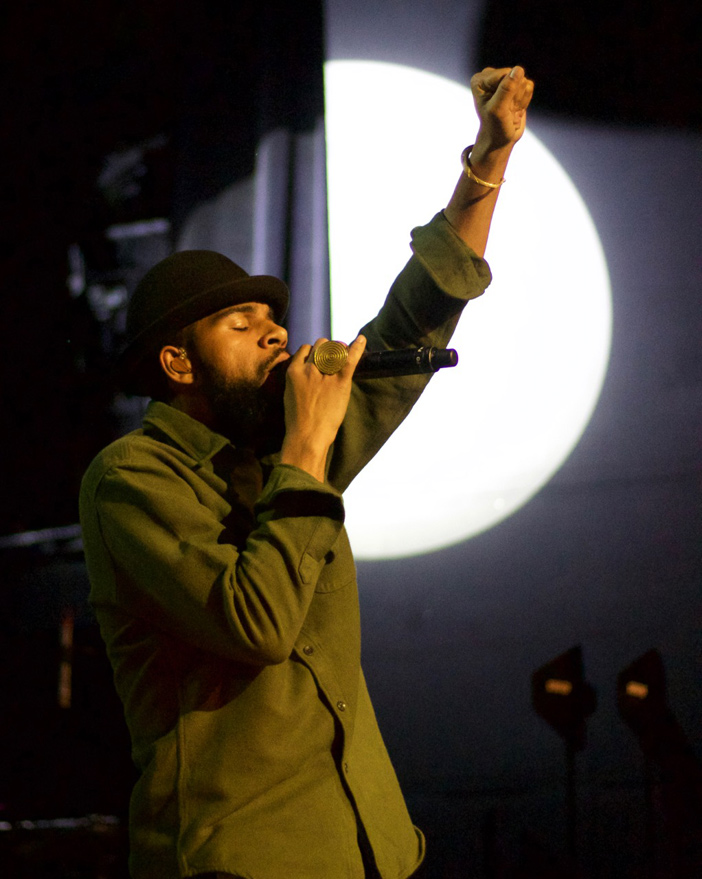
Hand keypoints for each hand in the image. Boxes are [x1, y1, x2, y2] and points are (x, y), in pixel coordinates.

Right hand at [280, 335, 366, 480]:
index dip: (314, 352)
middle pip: (320, 344)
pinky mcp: (340, 383)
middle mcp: (308, 369)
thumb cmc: (298, 419)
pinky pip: (350, 359)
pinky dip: (357, 348)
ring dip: (339, 348)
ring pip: (333, 348)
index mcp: (293, 371)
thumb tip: (306, 368)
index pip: (305, 349)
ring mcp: (325, 375)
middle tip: (333, 356)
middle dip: (327, 348)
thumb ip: (297, 378)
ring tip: (343, 354)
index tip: (319, 358)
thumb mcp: (290, 393)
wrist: (307, 435)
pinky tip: (362, 339)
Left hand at [471, 66, 533, 152]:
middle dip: (514, 95)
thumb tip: (518, 69)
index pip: (505, 74)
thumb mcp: (498, 110)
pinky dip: (525, 100)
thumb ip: (506, 89)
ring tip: (510, 110)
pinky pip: (529, 86)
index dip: (508, 92)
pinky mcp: (516, 86)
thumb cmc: (495, 127)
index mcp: (480, 80)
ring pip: (524, 81)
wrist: (501, 140)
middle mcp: (491, 77)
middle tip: (506, 110)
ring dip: (519, 99)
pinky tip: (515, 108)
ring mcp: (504, 80)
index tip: (500, 107)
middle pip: (515, 76)